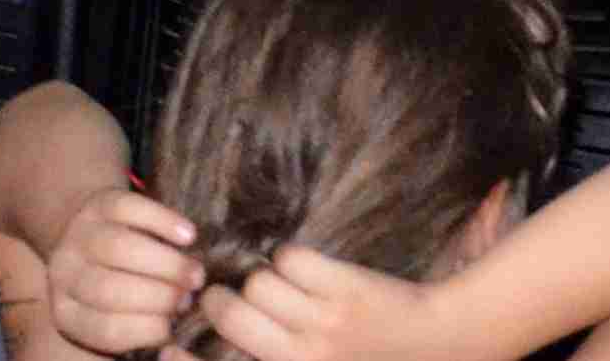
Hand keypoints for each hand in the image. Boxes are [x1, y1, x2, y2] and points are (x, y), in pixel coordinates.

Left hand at [46, 188, 205, 356]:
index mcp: (68, 312)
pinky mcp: (99, 201)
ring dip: (165, 263)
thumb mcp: (112, 311)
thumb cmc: (112, 282)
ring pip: (119, 247)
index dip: (144, 330)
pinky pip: (130, 208)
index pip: (103, 328)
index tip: (173, 327)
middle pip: (108, 288)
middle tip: (190, 298)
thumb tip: (175, 328)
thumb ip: (137, 320)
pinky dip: (162, 221)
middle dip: (157, 296)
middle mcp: (65, 274)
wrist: (83, 232)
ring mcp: (78, 234)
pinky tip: (189, 236)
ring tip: (195, 274)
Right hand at [194, 243, 457, 360]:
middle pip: (231, 314)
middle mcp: (300, 359)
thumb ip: (275, 355)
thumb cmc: (370, 359)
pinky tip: (306, 268)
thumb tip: (230, 332)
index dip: (183, 359)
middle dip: (224, 299)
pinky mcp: (343, 290)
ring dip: (264, 277)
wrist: (441, 343)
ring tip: (280, 283)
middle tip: (229, 293)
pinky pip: (290, 259)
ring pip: (259, 282)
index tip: (168, 347)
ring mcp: (322, 324)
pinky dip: (291, 259)